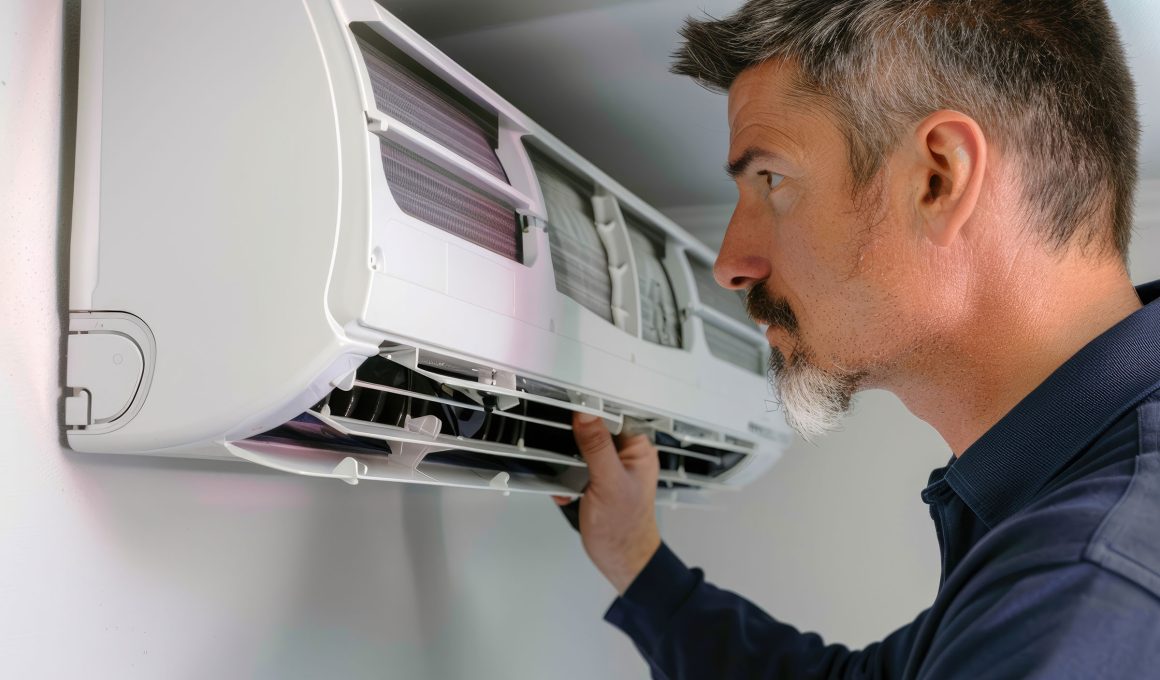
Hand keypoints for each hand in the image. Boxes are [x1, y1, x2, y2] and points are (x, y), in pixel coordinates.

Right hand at [554, 412, 661, 593]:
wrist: (620, 560)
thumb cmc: (625, 527)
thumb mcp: (609, 482)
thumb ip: (597, 446)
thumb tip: (586, 413)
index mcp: (637, 449)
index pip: (613, 414)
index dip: (590, 409)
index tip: (567, 406)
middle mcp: (624, 455)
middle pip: (592, 430)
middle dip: (572, 443)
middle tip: (563, 454)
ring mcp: (608, 468)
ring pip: (578, 450)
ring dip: (565, 464)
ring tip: (565, 479)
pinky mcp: (594, 481)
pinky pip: (573, 469)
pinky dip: (564, 479)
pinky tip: (566, 493)